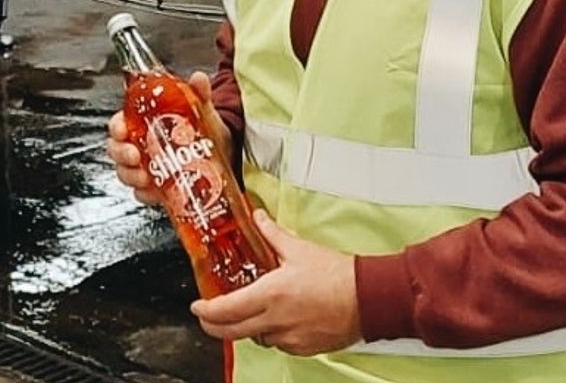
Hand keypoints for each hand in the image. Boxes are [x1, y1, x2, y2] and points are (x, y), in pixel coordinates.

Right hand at [106, 71, 229, 205]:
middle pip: (117, 149)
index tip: (122, 130)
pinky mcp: (157, 188)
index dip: (116, 127)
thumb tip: (199, 78)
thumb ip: (198, 92)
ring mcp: (147, 168)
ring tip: (146, 177)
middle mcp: (141, 145)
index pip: (120, 122)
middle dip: (121, 154)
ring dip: (131, 176)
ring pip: (126, 173)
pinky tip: (155, 192)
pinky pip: (142, 194)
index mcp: (144, 122)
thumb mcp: (201, 109)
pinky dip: (145, 194)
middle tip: (135, 156)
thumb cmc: (203, 129)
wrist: (222, 155)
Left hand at [192, 212, 360, 356]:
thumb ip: (271, 234)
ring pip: (256, 337)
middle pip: (233, 332)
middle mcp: (277, 320)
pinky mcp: (304, 348)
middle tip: (206, 317)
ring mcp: (290, 338)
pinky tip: (273, 320)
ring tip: (243, 312)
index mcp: (271, 295)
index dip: (207, 310)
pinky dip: (269, 333)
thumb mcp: (298, 248)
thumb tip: (257, 217)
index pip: (227, 309)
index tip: (197, 306)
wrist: (367, 299)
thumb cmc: (337, 275)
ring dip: (245, 328)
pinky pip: (277, 344)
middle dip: (214, 326)